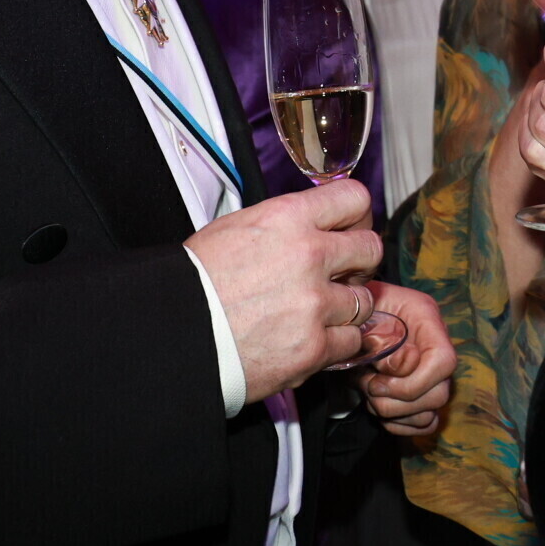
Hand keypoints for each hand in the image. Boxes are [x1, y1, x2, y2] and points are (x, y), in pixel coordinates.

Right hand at [186, 180, 381, 400]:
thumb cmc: (196, 282)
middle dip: (359, 262)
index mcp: (288, 218)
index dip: (355, 215)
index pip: (354, 198)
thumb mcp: (238, 228)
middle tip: (343, 273)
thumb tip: (314, 222)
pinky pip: (351, 341)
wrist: (174, 332)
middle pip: (370, 248)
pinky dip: (337, 343)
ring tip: (320, 311)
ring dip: (347, 307)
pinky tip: (313, 338)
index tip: (351, 227)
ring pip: (364, 300)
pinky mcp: (314, 347)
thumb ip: (286, 223)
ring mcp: (315, 303)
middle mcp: (309, 255)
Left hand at [354, 282, 453, 435]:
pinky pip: (423, 425)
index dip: (414, 382)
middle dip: (395, 401)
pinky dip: (397, 424)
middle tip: (368, 386)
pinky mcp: (423, 395)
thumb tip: (402, 367)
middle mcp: (438, 350)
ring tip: (368, 392)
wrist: (353, 316)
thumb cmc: (359, 312)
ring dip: (391, 412)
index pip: (443, 362)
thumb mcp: (363, 315)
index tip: (379, 381)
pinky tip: (376, 405)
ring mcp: (433, 376)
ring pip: (428, 416)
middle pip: (439, 395)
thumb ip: (381, 338)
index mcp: (428, 320)